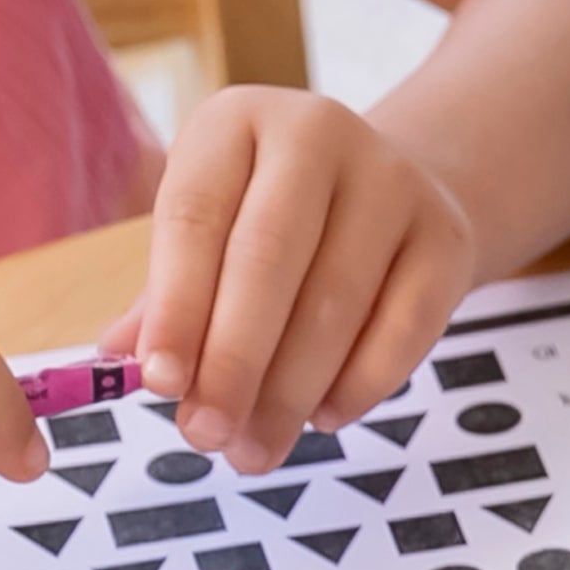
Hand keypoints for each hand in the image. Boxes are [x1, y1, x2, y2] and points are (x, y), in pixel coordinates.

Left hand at [108, 91, 480, 473]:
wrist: (393, 190)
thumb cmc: (276, 221)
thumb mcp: (211, 232)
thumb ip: (166, 296)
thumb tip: (120, 363)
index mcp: (236, 121)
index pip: (195, 218)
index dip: (175, 306)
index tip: (158, 384)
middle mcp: (319, 133)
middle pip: (267, 259)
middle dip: (233, 360)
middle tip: (206, 436)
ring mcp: (395, 181)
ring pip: (337, 302)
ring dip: (291, 391)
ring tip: (255, 448)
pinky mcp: (448, 236)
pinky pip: (406, 326)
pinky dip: (362, 384)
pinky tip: (323, 417)